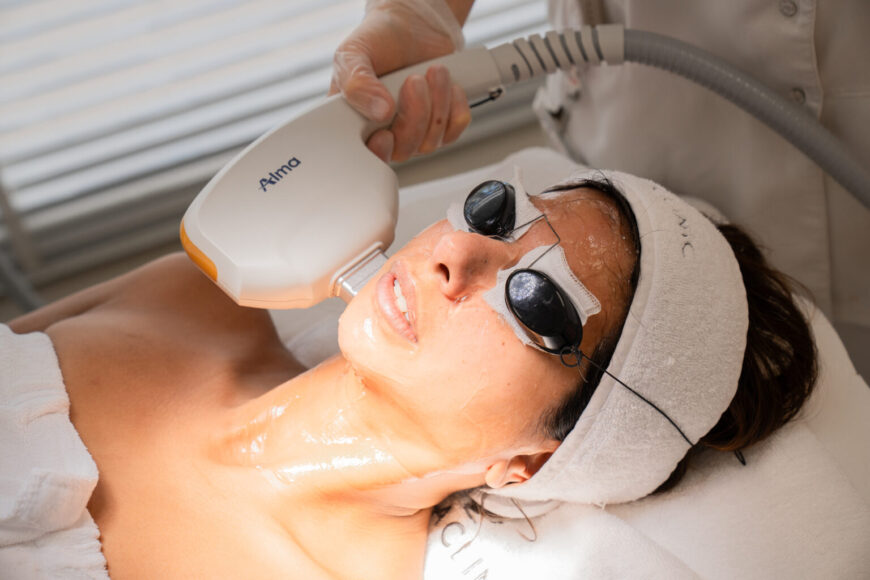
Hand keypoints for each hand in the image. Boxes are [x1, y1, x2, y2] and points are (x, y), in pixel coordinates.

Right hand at [329, 1, 471, 161]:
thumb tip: (380, 110)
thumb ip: (357, 82)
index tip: (385, 134)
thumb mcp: (354, 53)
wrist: (411, 24)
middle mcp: (385, 131)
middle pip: (404, 151)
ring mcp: (415, 130)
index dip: (379, 153)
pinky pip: (455, 130)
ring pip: (431, 142)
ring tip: (433, 72)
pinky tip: (447, 84)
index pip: (367, 156)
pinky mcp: (441, 123)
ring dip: (437, 104)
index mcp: (356, 121)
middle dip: (415, 115)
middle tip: (414, 81)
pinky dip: (455, 105)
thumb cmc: (377, 40)